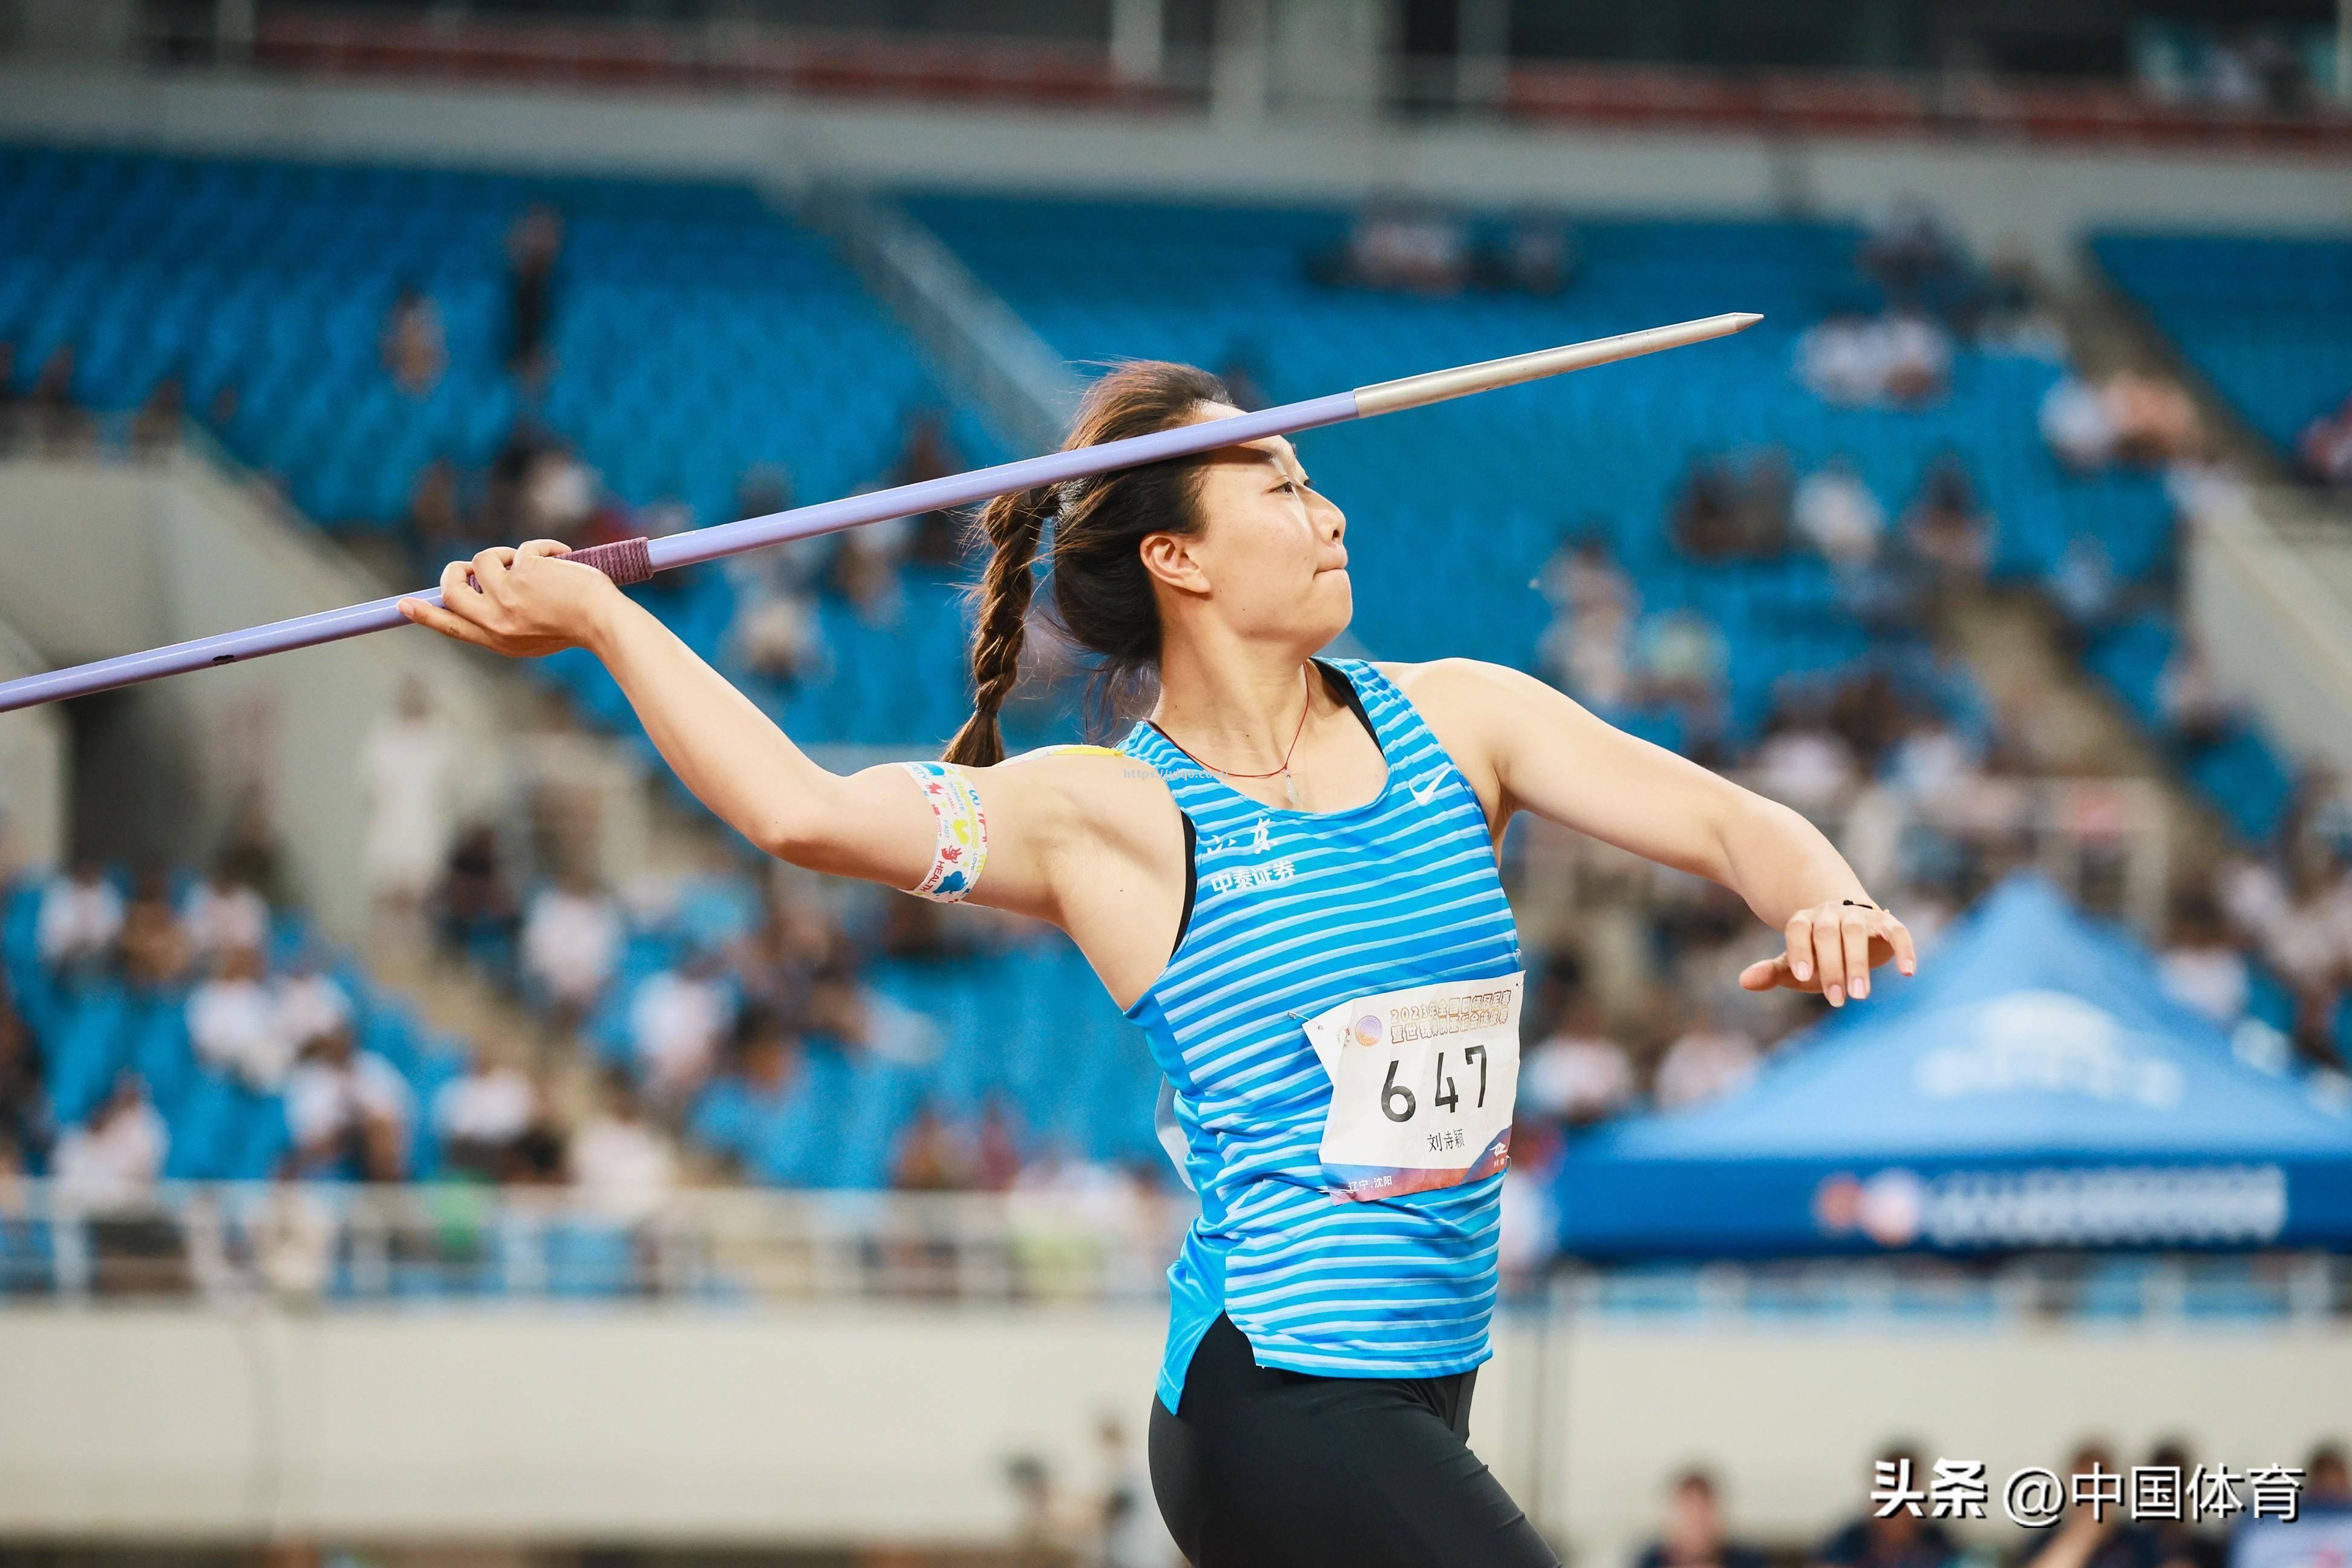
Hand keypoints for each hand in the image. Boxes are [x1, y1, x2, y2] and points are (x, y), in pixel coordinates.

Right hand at [397, 540, 617, 657]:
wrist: (606, 623)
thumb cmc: (579, 627)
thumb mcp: (535, 635)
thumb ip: (506, 618)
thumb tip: (482, 587)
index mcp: (499, 640)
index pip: (452, 626)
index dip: (427, 614)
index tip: (404, 605)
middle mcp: (497, 621)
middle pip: (452, 590)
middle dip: (455, 571)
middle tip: (473, 564)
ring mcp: (507, 596)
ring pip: (484, 560)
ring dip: (505, 554)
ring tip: (536, 562)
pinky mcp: (523, 573)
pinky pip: (522, 548)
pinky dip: (544, 547)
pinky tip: (565, 557)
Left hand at [1737, 898, 1916, 1006]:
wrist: (1849, 932)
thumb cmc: (1816, 956)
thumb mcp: (1794, 966)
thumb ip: (1772, 972)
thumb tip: (1744, 981)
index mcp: (1804, 921)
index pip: (1797, 930)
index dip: (1800, 951)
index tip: (1805, 977)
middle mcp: (1830, 913)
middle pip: (1828, 933)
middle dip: (1832, 967)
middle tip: (1837, 1001)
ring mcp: (1859, 916)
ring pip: (1856, 933)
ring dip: (1859, 963)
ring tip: (1860, 995)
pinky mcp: (1886, 924)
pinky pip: (1897, 932)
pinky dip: (1904, 949)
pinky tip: (1908, 972)